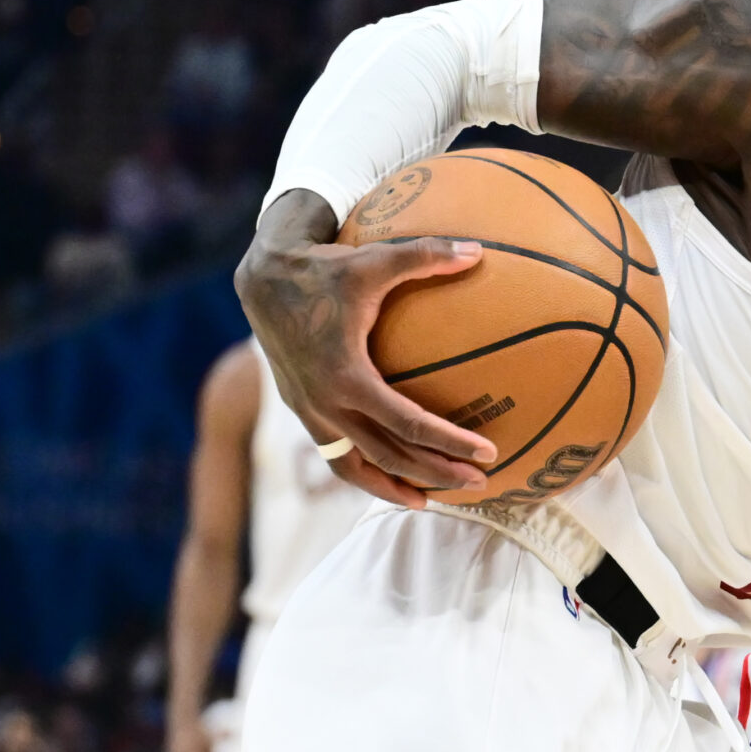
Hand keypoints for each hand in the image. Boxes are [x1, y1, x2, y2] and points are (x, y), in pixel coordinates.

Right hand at [233, 192, 495, 504]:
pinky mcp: (303, 412)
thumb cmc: (325, 268)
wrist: (262, 280)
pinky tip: (391, 477)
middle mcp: (325, 405)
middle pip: (389, 457)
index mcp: (347, 377)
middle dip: (436, 474)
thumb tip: (477, 250)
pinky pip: (336, 457)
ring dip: (394, 486)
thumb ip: (425, 255)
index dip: (450, 442)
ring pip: (356, 469)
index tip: (488, 453)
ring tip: (431, 501)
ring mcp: (311, 413)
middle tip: (480, 483)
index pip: (408, 424)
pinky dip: (364, 473)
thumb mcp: (375, 260)